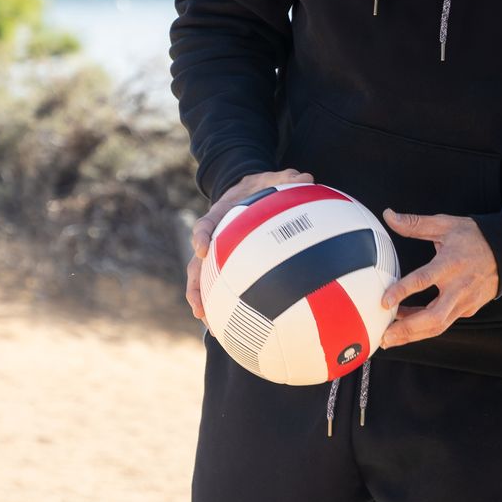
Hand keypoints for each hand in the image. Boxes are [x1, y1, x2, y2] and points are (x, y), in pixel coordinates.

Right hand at [185, 168, 314, 322]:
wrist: (249, 191)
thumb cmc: (261, 186)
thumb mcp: (272, 178)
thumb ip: (286, 178)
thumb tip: (307, 179)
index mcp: (220, 215)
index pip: (205, 225)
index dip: (201, 237)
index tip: (202, 250)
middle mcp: (214, 237)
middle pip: (195, 264)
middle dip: (195, 285)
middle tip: (198, 306)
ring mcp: (218, 254)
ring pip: (203, 279)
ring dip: (203, 300)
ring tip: (208, 323)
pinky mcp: (228, 264)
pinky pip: (224, 285)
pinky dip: (226, 302)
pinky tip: (237, 323)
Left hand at [378, 209, 498, 347]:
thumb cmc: (474, 237)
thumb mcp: (445, 224)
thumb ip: (415, 223)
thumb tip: (389, 215)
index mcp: (451, 264)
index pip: (424, 280)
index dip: (402, 292)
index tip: (384, 302)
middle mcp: (459, 287)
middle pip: (433, 317)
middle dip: (407, 329)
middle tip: (384, 336)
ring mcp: (465, 301)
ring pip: (438, 326)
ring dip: (413, 335)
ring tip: (389, 339)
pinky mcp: (469, 310)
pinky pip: (445, 322)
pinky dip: (425, 327)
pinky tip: (407, 325)